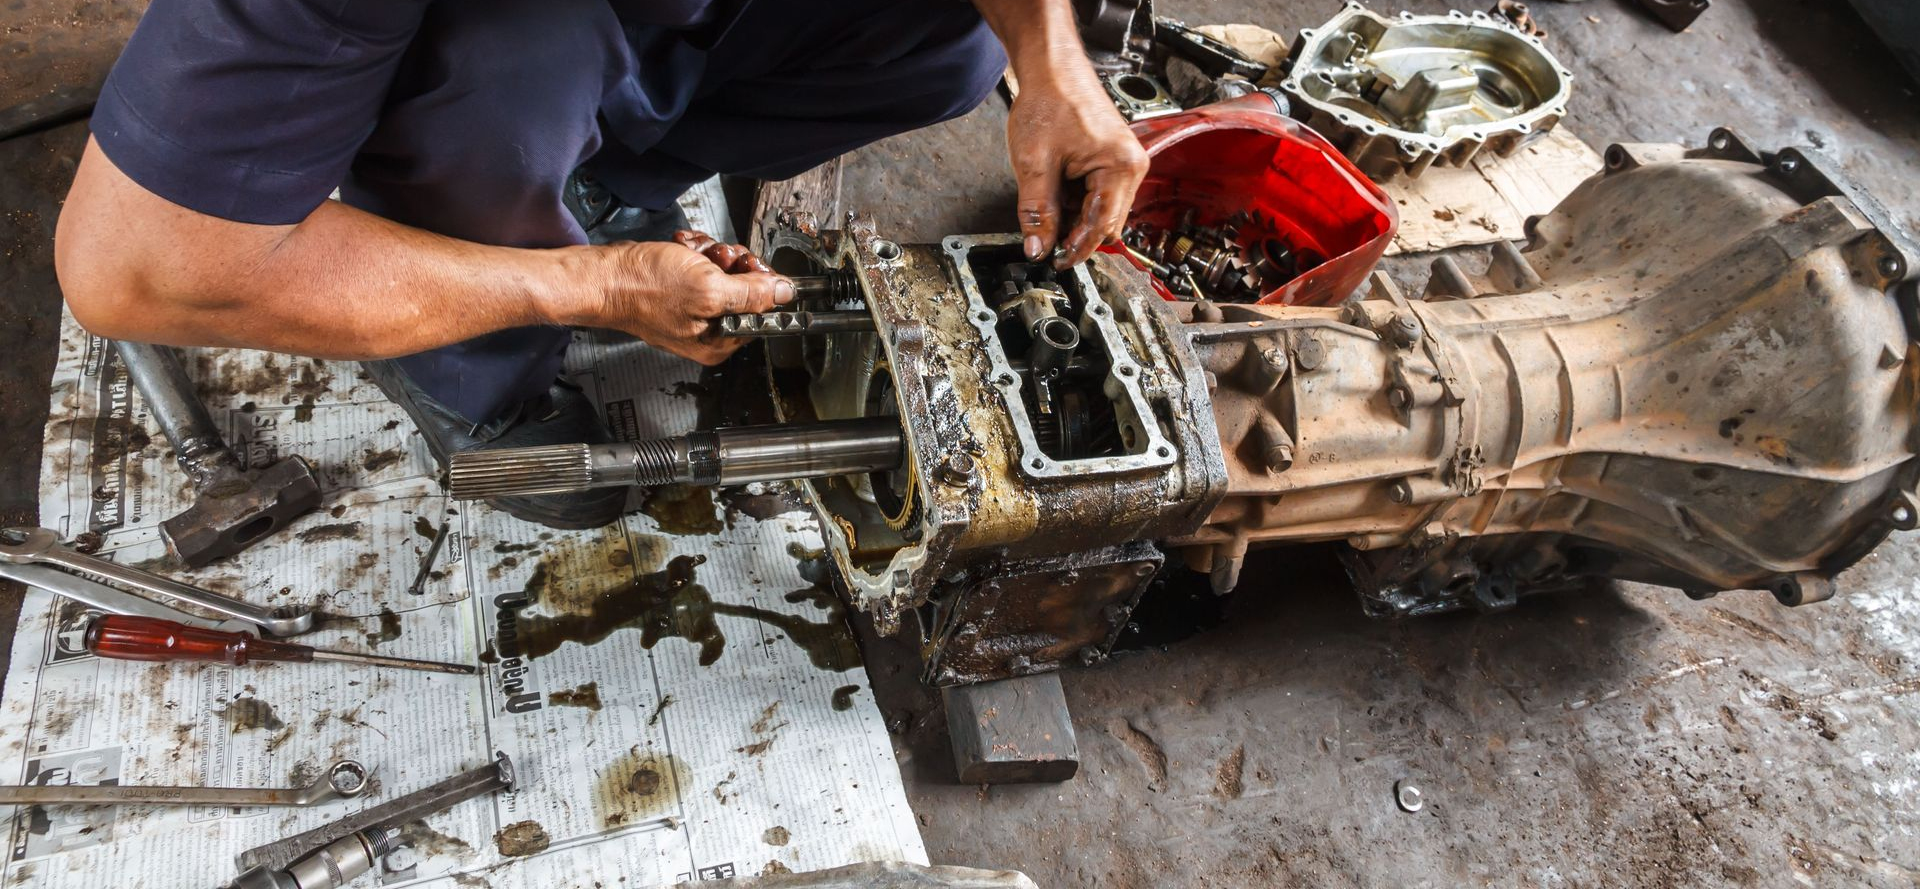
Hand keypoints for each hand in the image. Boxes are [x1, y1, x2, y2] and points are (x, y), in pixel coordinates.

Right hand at [592, 232, 792, 364]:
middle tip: (714, 260)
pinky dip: (695, 251)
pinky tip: (681, 250)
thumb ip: (752, 295)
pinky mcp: (682, 287)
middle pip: (747, 287)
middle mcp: (710, 328)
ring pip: (726, 269)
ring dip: (711, 253)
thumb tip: (786, 294)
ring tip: (691, 254)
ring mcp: (695, 307)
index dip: (760, 284)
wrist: (605, 275)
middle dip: (732, 264)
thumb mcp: (709, 290)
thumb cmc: (645, 289)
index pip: (764, 311)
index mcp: (720, 341)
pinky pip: (704, 264)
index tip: (746, 268)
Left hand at [1006, 79, 1149, 268]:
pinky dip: (1077, 199)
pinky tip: (1058, 184)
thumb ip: (1037, 211)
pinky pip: (1100, 194)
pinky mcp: (1116, 160)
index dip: (1076, 249)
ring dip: (1075, 214)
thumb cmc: (1049, 101)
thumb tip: (1038, 247)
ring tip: (1049, 192)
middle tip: (1044, 232)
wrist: (1052, 68)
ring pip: (1102, 211)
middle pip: (1106, 223)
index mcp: (1121, 167)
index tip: (1055, 262)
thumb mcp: (1035, 163)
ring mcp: (1126, 162)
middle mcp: (1132, 166)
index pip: (1101, 227)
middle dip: (1075, 232)